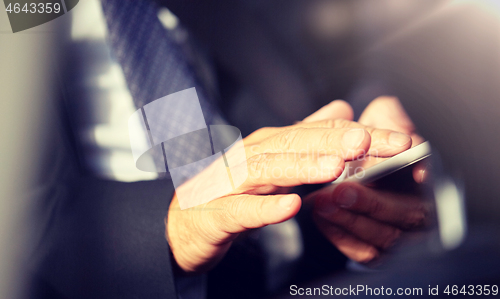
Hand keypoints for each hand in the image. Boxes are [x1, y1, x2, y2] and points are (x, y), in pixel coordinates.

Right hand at [166, 100, 411, 273]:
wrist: (184, 223)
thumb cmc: (231, 190)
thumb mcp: (273, 160)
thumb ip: (305, 135)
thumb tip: (341, 108)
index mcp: (269, 145)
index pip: (318, 134)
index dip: (356, 135)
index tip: (397, 140)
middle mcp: (251, 157)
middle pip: (294, 145)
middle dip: (333, 141)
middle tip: (370, 139)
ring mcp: (230, 185)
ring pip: (267, 171)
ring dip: (300, 167)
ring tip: (334, 166)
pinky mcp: (216, 215)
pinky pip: (241, 211)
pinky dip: (265, 209)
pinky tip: (291, 207)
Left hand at [308, 96, 431, 262]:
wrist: (349, 159)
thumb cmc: (374, 138)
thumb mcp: (385, 118)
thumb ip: (394, 117)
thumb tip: (399, 124)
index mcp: (429, 179)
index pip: (438, 183)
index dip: (429, 178)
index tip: (417, 172)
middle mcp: (421, 210)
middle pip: (407, 215)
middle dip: (372, 203)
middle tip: (343, 190)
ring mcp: (400, 234)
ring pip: (383, 237)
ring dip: (350, 219)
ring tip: (322, 201)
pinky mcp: (376, 250)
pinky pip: (363, 251)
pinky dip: (340, 234)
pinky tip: (320, 214)